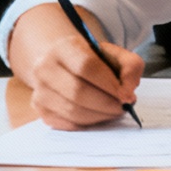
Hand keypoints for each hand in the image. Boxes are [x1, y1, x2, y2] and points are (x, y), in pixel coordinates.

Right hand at [8, 3, 145, 129]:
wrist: (66, 67)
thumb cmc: (95, 62)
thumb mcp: (117, 55)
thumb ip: (131, 66)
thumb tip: (128, 91)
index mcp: (63, 48)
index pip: (86, 66)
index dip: (109, 84)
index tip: (127, 94)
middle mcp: (44, 68)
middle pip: (78, 91)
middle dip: (107, 103)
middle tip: (124, 106)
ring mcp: (39, 90)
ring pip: (72, 110)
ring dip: (100, 115)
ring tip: (115, 110)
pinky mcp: (40, 109)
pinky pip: (67, 123)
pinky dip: (88, 123)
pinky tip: (100, 115)